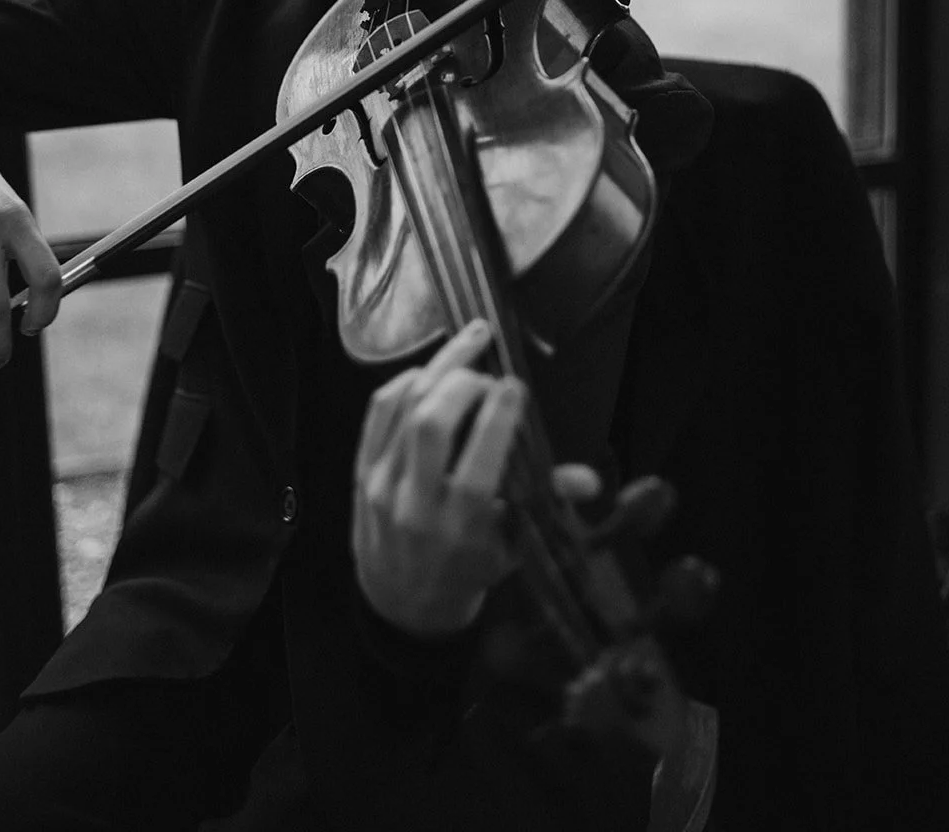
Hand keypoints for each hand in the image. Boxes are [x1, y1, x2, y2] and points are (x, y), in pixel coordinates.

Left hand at [351, 319, 526, 636]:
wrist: (402, 606)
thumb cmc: (468, 570)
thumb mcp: (513, 547)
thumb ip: (546, 505)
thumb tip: (588, 480)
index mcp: (459, 530)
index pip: (477, 466)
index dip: (498, 417)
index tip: (515, 385)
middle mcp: (415, 506)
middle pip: (431, 426)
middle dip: (463, 381)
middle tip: (489, 362)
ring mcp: (381, 487)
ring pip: (403, 410)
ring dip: (437, 367)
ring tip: (467, 341)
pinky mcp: (359, 472)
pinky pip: (378, 413)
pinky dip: (404, 383)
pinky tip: (430, 369)